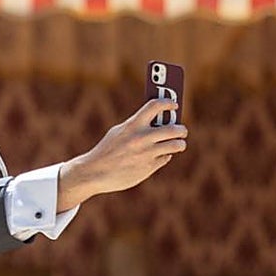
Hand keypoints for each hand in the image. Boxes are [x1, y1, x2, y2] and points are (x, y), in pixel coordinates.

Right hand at [56, 98, 187, 210]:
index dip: (168, 103)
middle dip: (181, 129)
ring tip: (178, 144)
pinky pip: (165, 158)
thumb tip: (158, 121)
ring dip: (179, 144)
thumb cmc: (106, 151)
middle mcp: (141, 138)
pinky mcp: (148, 168)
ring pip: (176, 145)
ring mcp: (146, 154)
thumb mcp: (118, 133)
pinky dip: (164, 157)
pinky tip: (158, 156)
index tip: (174, 105)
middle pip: (174, 129)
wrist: (94, 173)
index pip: (156, 105)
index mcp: (132, 125)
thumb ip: (136, 126)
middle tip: (182, 131)